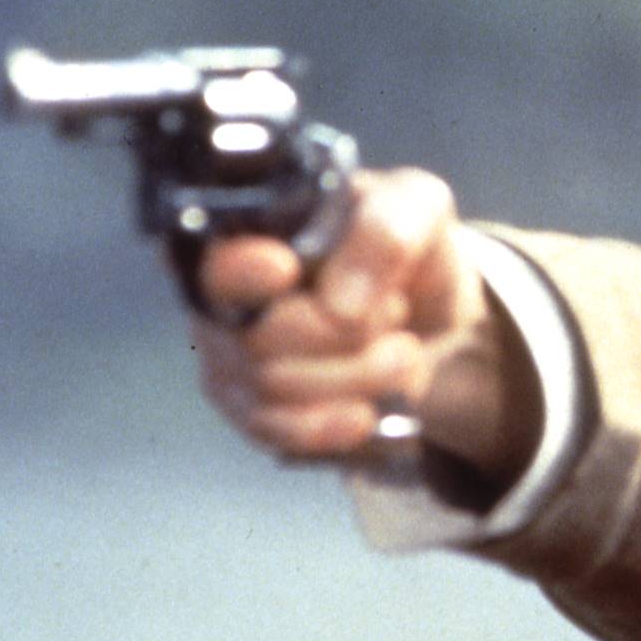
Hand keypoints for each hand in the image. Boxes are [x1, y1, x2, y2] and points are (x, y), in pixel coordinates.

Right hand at [191, 167, 507, 467]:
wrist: (429, 310)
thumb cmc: (405, 245)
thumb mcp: (417, 207)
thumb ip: (385, 231)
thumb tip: (340, 304)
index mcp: (248, 229)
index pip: (211, 256)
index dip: (240, 271)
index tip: (282, 268)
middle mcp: (223, 296)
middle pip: (255, 337)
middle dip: (343, 335)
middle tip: (395, 311)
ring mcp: (233, 358)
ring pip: (274, 388)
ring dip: (358, 376)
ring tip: (404, 352)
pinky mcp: (257, 411)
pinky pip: (279, 433)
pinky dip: (334, 426)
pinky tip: (368, 412)